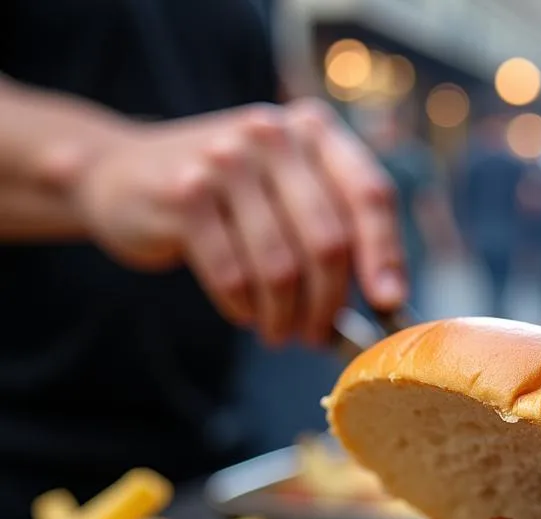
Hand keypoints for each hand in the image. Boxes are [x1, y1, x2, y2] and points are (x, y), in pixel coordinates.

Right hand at [71, 99, 404, 344]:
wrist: (124, 176)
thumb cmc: (229, 199)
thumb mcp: (289, 192)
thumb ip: (337, 227)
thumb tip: (389, 301)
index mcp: (315, 132)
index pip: (370, 195)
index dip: (386, 255)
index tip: (389, 304)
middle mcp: (274, 136)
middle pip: (328, 243)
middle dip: (328, 305)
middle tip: (318, 336)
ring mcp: (225, 160)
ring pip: (281, 268)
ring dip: (285, 316)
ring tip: (281, 333)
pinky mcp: (185, 194)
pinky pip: (234, 276)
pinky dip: (245, 308)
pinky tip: (245, 314)